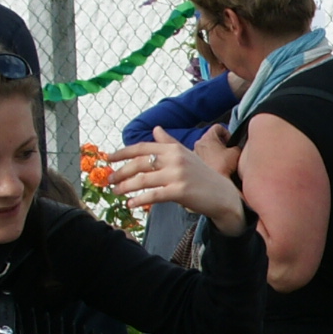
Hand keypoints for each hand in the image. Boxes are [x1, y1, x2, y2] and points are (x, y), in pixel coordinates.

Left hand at [108, 129, 246, 232]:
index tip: (109, 159)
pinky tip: (131, 204)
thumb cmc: (202, 176)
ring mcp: (177, 175)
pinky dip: (139, 200)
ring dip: (125, 187)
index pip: (142, 148)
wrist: (223, 196)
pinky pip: (153, 195)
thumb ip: (168, 143)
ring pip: (142, 180)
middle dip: (121, 172)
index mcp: (174, 149)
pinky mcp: (180, 191)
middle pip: (139, 164)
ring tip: (116, 193)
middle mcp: (175, 159)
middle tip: (110, 180)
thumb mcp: (186, 155)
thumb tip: (155, 129)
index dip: (123, 153)